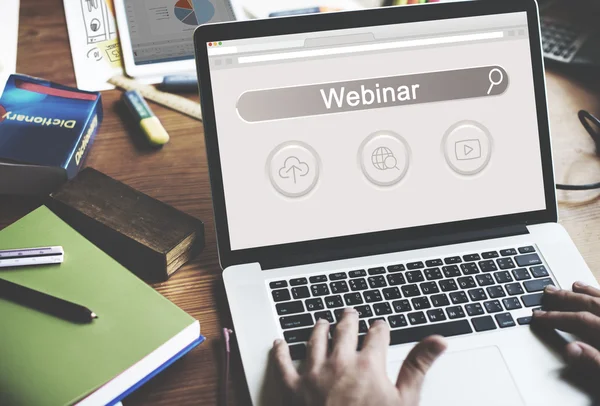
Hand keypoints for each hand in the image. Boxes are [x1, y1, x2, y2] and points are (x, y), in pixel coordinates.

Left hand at [272, 308, 446, 405]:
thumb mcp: (404, 401)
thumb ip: (418, 366)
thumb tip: (438, 340)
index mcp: (368, 364)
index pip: (377, 334)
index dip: (380, 328)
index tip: (380, 326)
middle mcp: (339, 362)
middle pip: (344, 330)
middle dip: (349, 320)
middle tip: (350, 314)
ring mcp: (313, 373)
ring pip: (315, 340)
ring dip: (319, 328)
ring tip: (322, 322)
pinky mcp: (292, 387)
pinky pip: (283, 363)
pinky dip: (281, 351)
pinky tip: (280, 343)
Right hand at [532, 282, 599, 371]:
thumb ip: (595, 362)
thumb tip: (570, 349)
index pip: (580, 320)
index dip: (557, 317)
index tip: (538, 316)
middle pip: (592, 305)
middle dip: (567, 298)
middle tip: (548, 291)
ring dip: (588, 293)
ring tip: (575, 286)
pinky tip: (599, 296)